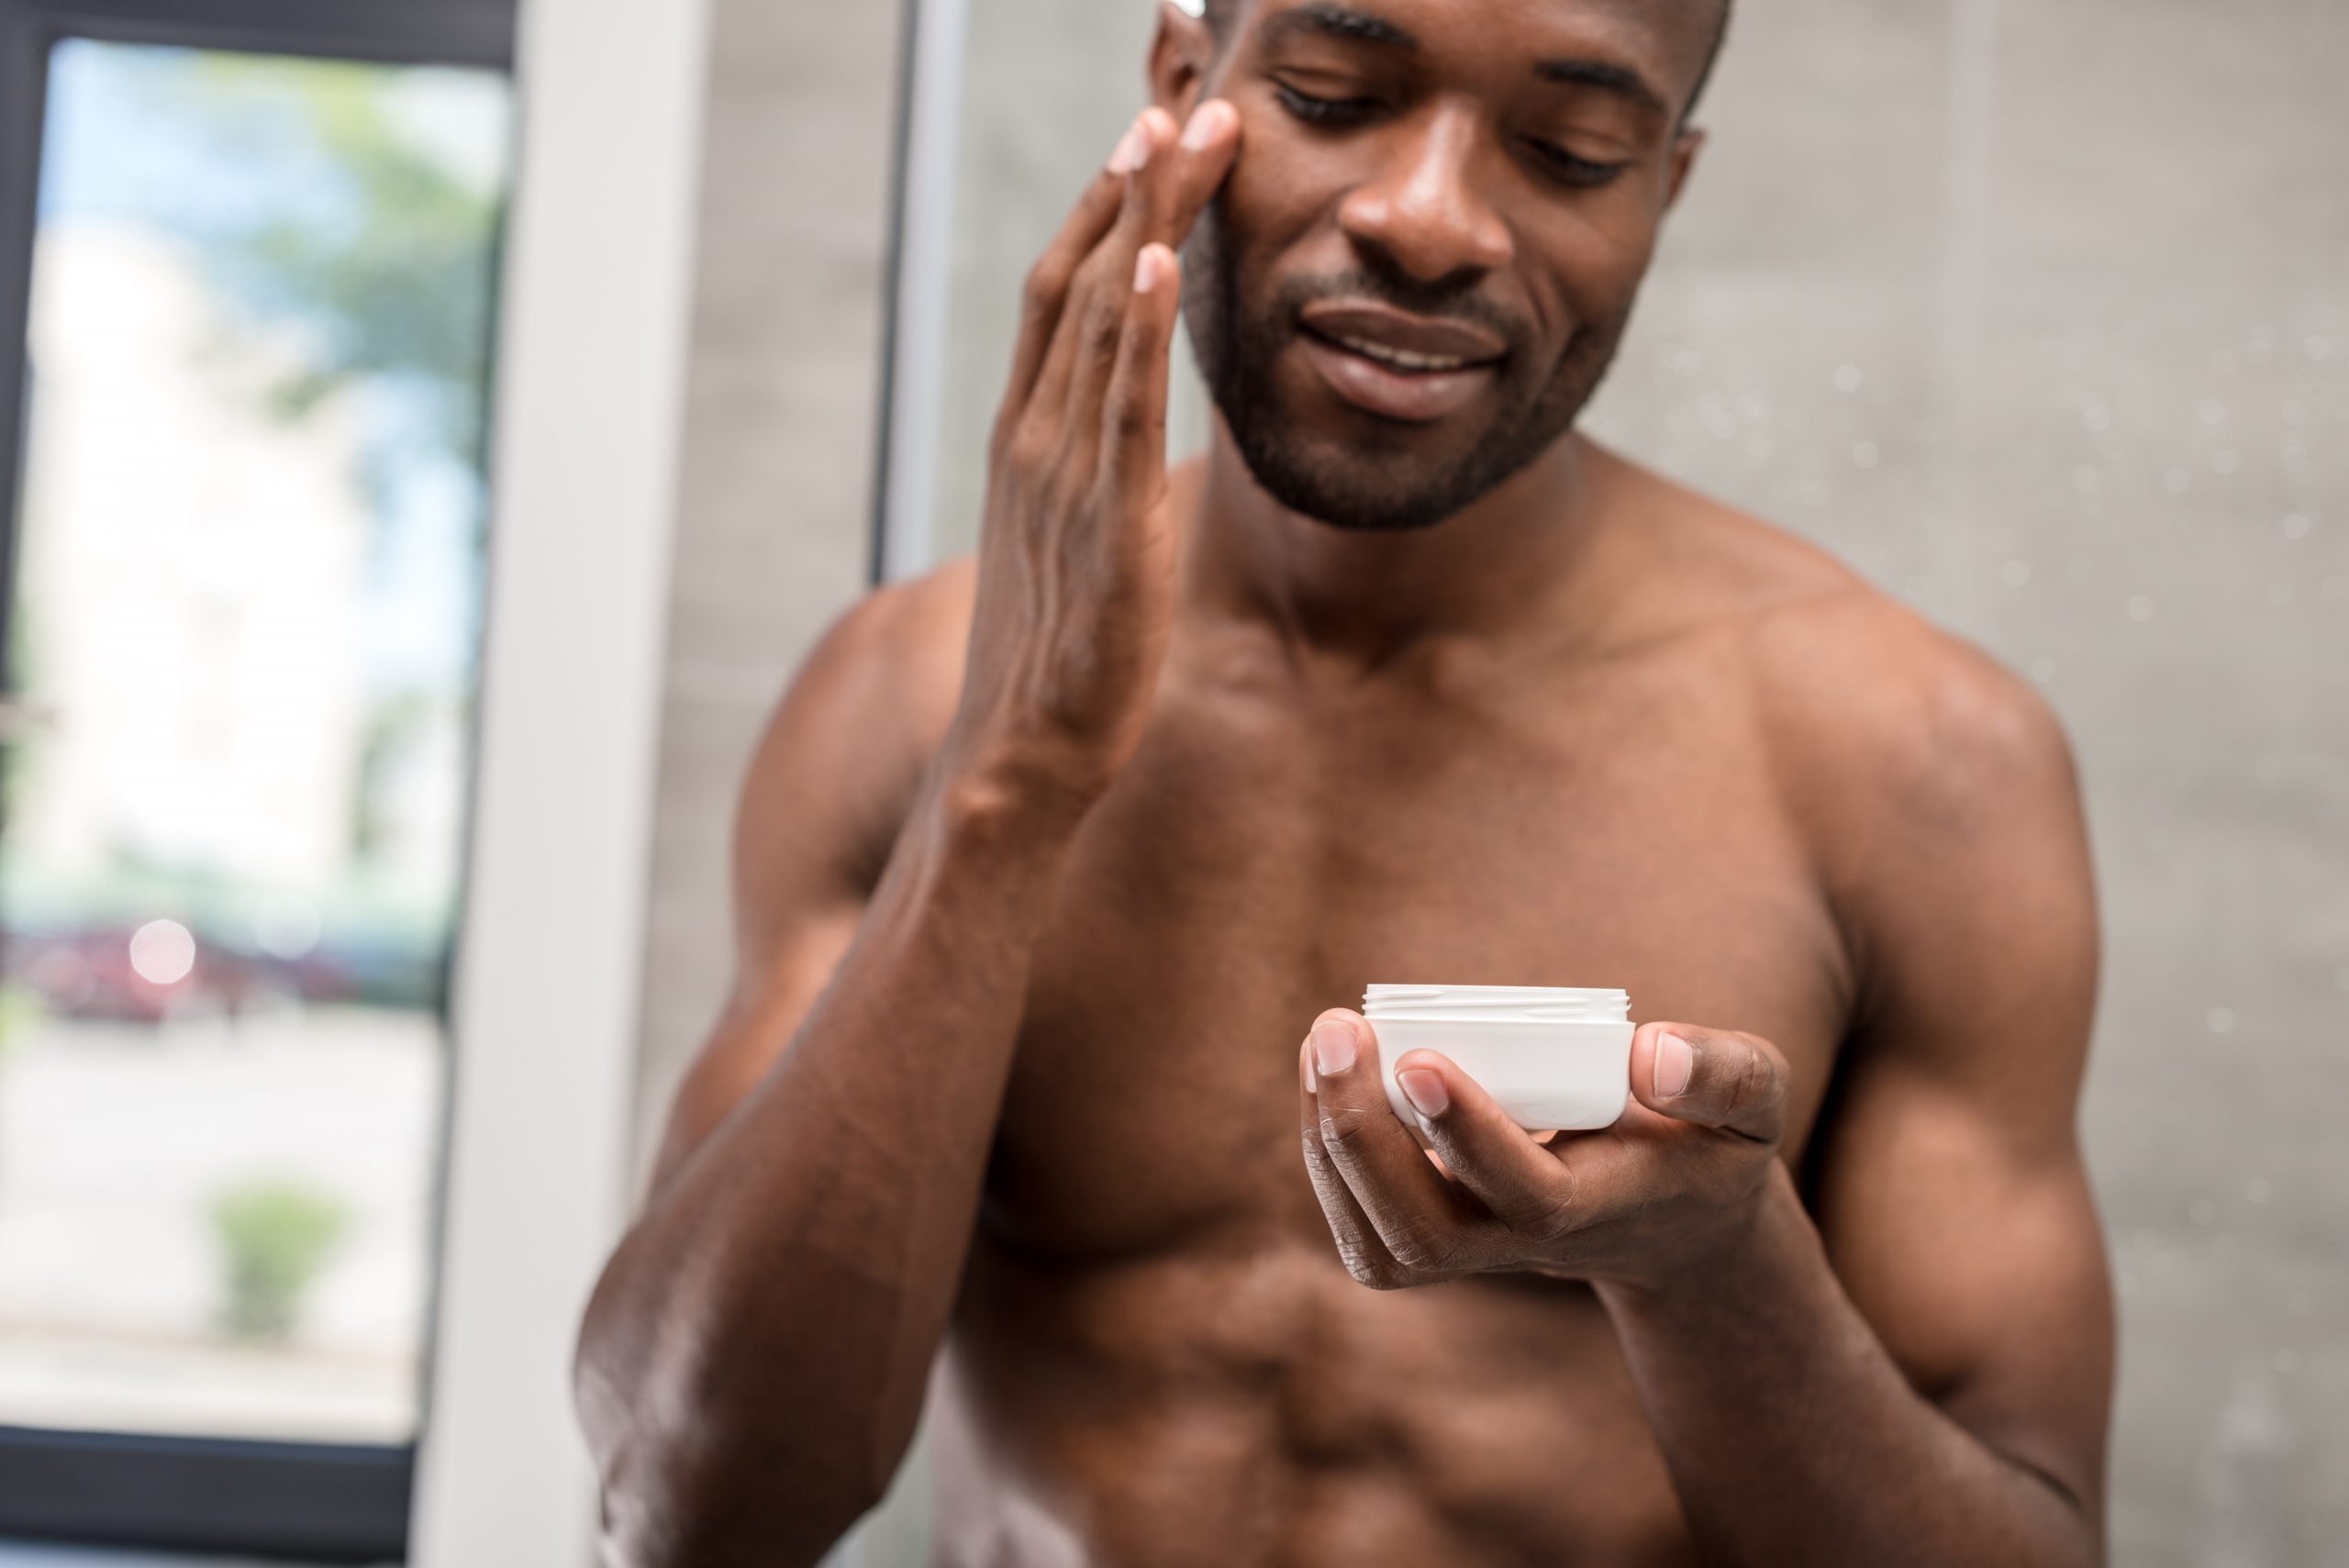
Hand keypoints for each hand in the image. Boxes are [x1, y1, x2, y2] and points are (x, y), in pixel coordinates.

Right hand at [943, 99, 1240, 810]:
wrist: (1016, 761)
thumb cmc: (1057, 662)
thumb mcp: (1079, 546)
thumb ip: (1102, 480)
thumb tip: (1147, 448)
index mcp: (1027, 438)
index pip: (1062, 291)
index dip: (1103, 202)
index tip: (1148, 126)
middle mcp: (1034, 438)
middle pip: (1079, 274)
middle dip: (1131, 176)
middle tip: (1183, 82)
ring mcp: (1060, 476)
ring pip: (1100, 319)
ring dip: (1144, 218)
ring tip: (1185, 130)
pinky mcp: (1104, 525)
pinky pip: (1115, 408)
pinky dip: (1130, 327)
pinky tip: (1154, 260)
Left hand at [1297, 1011, 1791, 1295]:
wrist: (1675, 1222)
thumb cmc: (1707, 1144)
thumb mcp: (1756, 1099)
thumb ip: (1724, 1073)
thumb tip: (1648, 1054)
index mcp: (1601, 1213)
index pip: (1526, 1197)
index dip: (1468, 1133)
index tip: (1417, 1058)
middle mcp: (1525, 1248)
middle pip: (1424, 1233)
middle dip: (1364, 1136)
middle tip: (1336, 1031)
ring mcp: (1474, 1254)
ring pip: (1380, 1240)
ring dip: (1332, 1143)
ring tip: (1323, 1042)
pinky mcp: (1436, 1241)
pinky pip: (1362, 1224)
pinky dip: (1328, 1152)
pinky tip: (1325, 1072)